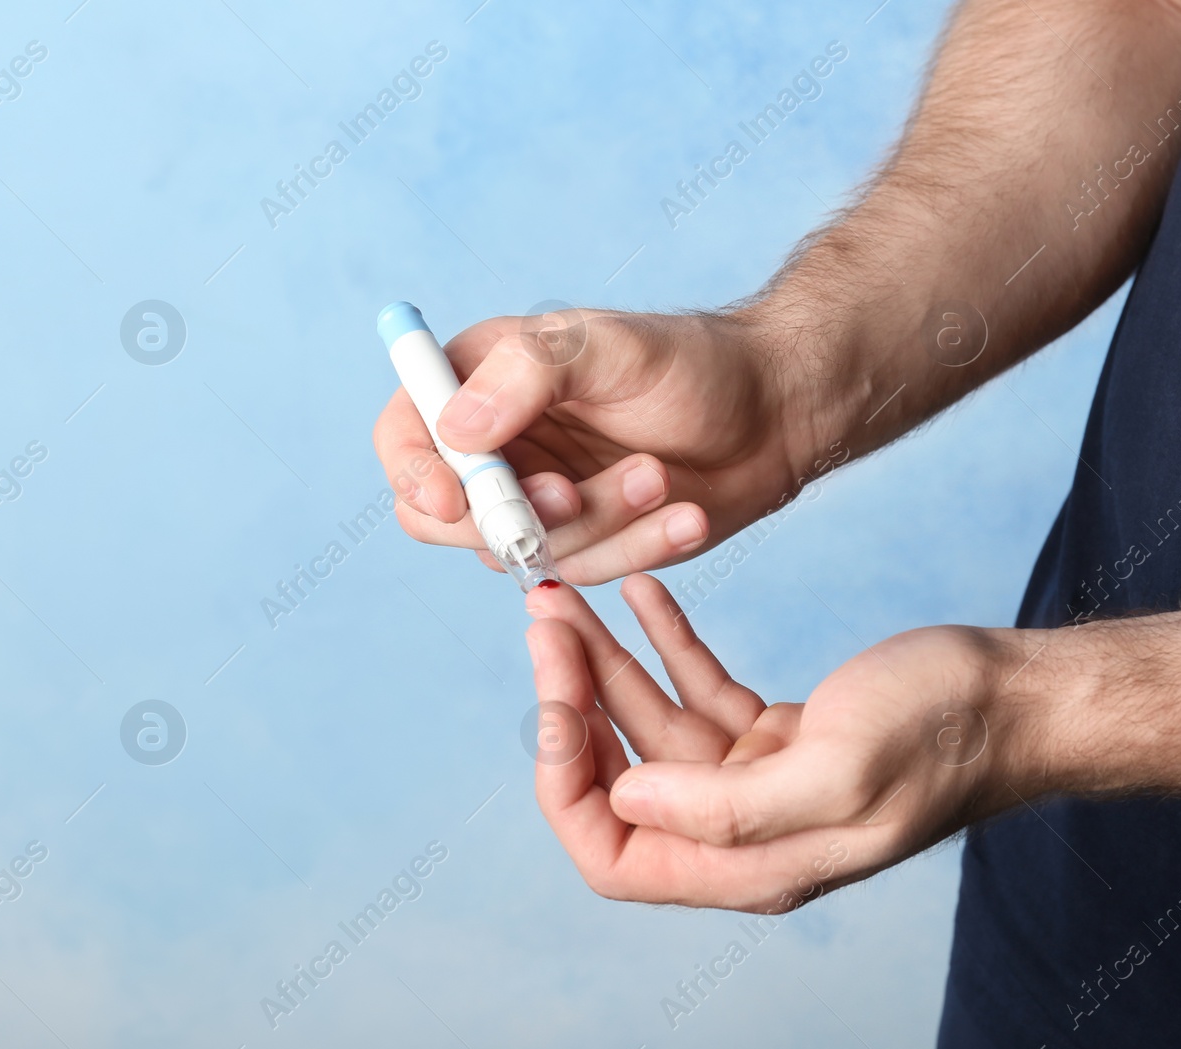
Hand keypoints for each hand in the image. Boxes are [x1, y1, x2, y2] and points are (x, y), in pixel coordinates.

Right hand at [373, 309, 814, 584]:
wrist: (776, 412)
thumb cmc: (694, 362)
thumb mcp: (612, 345)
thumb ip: (529, 374)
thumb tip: (457, 431)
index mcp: (483, 381)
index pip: (405, 435)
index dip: (413, 473)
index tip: (452, 499)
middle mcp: (501, 446)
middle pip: (444, 517)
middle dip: (510, 516)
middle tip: (570, 495)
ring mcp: (543, 501)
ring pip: (526, 551)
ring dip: (598, 522)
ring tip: (660, 475)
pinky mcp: (591, 542)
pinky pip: (588, 571)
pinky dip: (637, 548)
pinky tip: (686, 517)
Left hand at [523, 577, 1044, 911]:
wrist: (1015, 698)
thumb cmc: (944, 735)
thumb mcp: (836, 772)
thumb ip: (724, 809)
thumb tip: (621, 801)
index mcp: (750, 865)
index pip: (613, 855)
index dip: (567, 785)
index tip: (553, 702)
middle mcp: (744, 834)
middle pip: (621, 781)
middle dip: (571, 705)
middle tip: (547, 623)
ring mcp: (759, 782)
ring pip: (653, 726)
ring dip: (606, 662)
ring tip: (567, 596)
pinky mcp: (780, 735)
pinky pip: (701, 690)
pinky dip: (667, 645)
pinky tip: (642, 597)